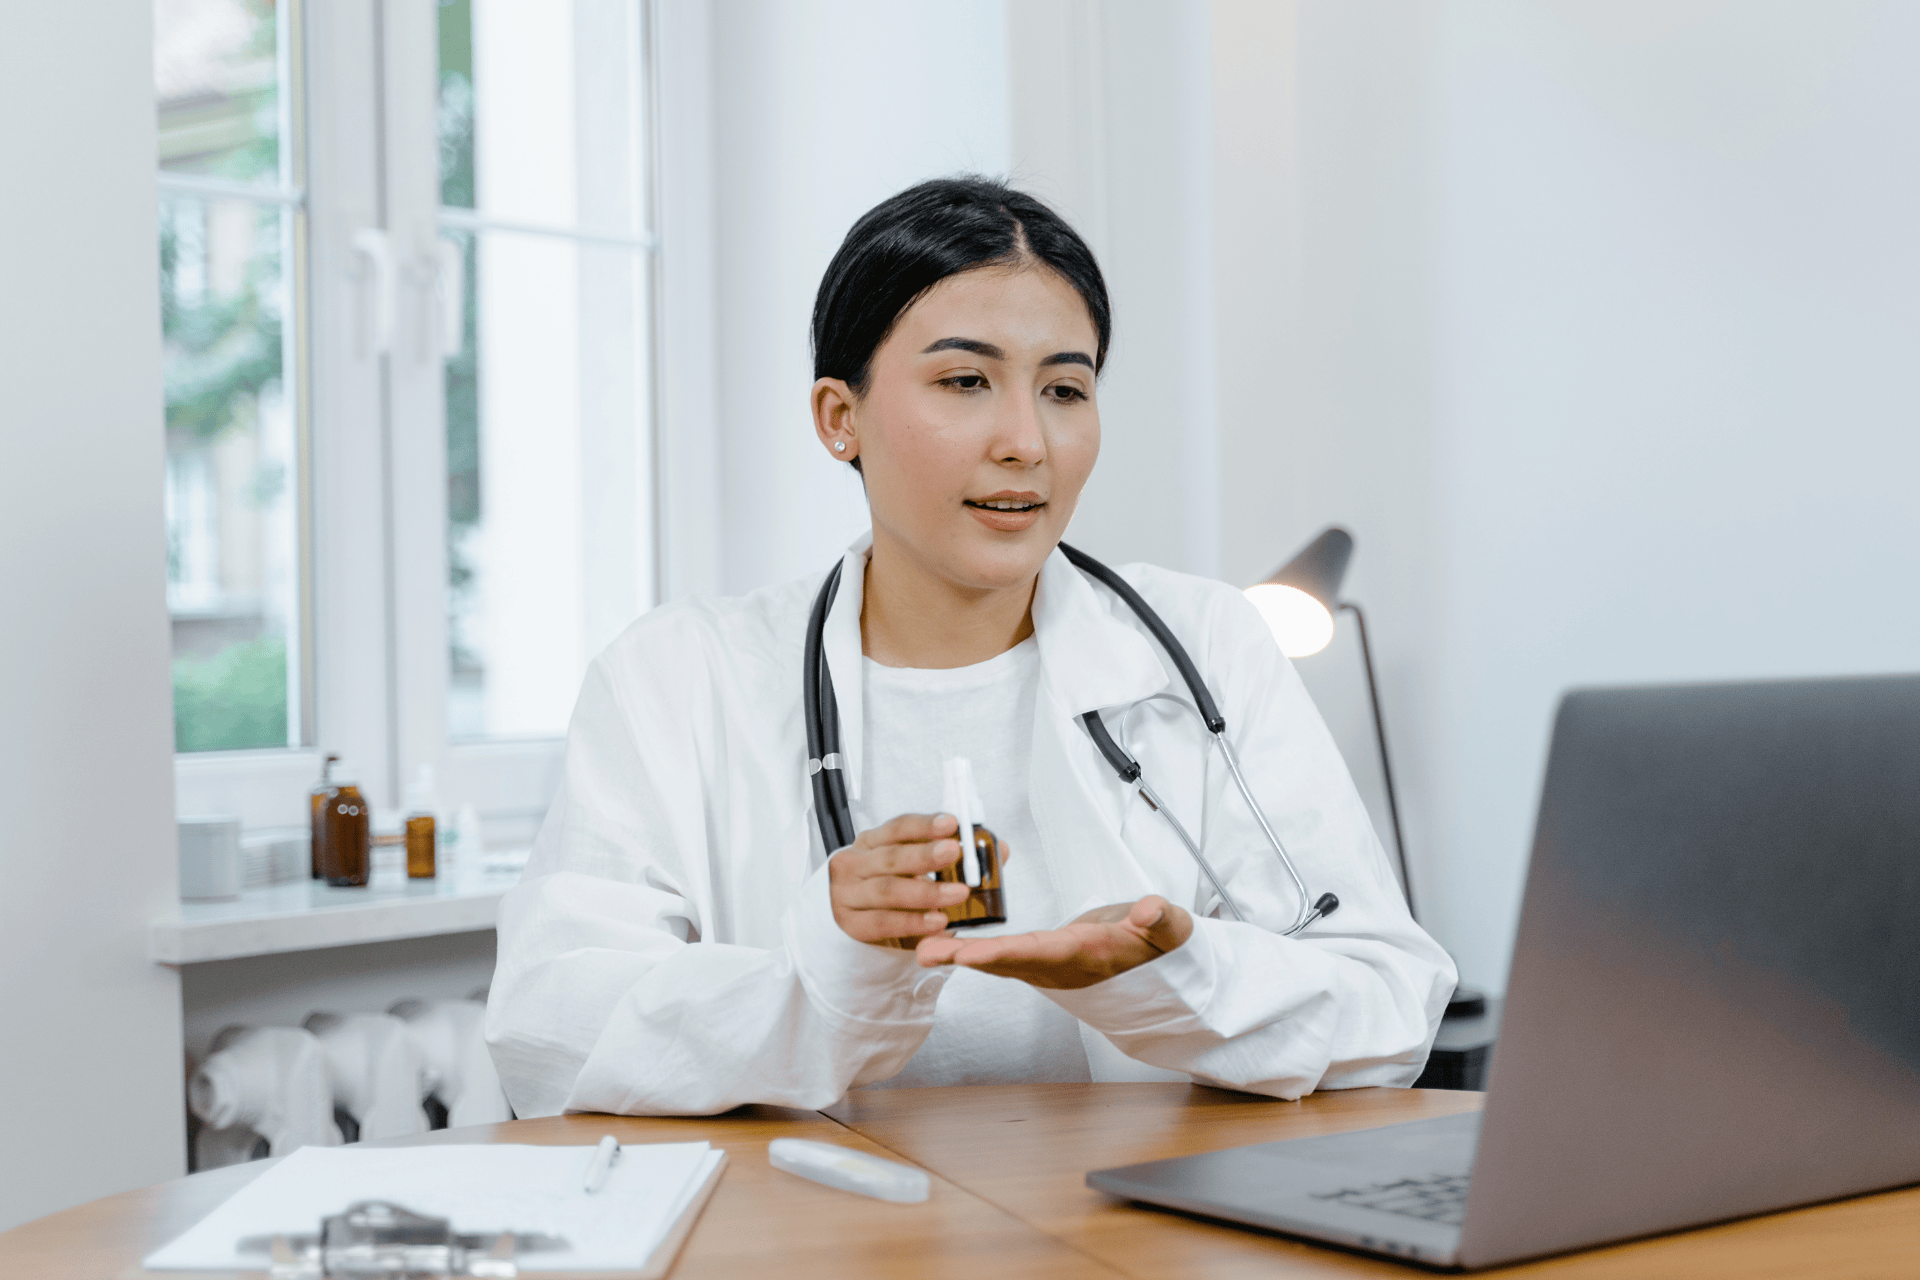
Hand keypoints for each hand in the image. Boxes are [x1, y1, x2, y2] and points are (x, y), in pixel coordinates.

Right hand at [830, 813, 979, 946]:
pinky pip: (883, 923)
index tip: (952, 823)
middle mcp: (854, 863)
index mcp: (872, 841)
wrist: (855, 917)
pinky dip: (912, 923)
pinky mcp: (850, 923)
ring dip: (925, 892)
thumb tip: (1000, 850)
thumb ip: (954, 858)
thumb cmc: (891, 885)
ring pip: (887, 890)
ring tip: (957, 894)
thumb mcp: (915, 866)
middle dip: (925, 854)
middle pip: (892, 857)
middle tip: (955, 852)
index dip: (925, 825)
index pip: (898, 827)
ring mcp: (847, 894)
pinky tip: (938, 923)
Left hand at [913, 895, 1192, 988]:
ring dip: (959, 956)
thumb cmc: (1157, 943)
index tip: (971, 953)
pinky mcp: (1038, 958)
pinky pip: (999, 955)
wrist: (1154, 963)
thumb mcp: (1170, 929)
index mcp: (1085, 955)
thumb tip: (1149, 909)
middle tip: (926, 953)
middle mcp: (1060, 965)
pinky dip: (971, 950)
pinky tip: (942, 942)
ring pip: (997, 961)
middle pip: (1006, 962)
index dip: (1004, 953)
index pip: (1040, 952)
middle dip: (966, 958)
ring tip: (921, 950)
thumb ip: (1161, 919)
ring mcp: (1046, 964)